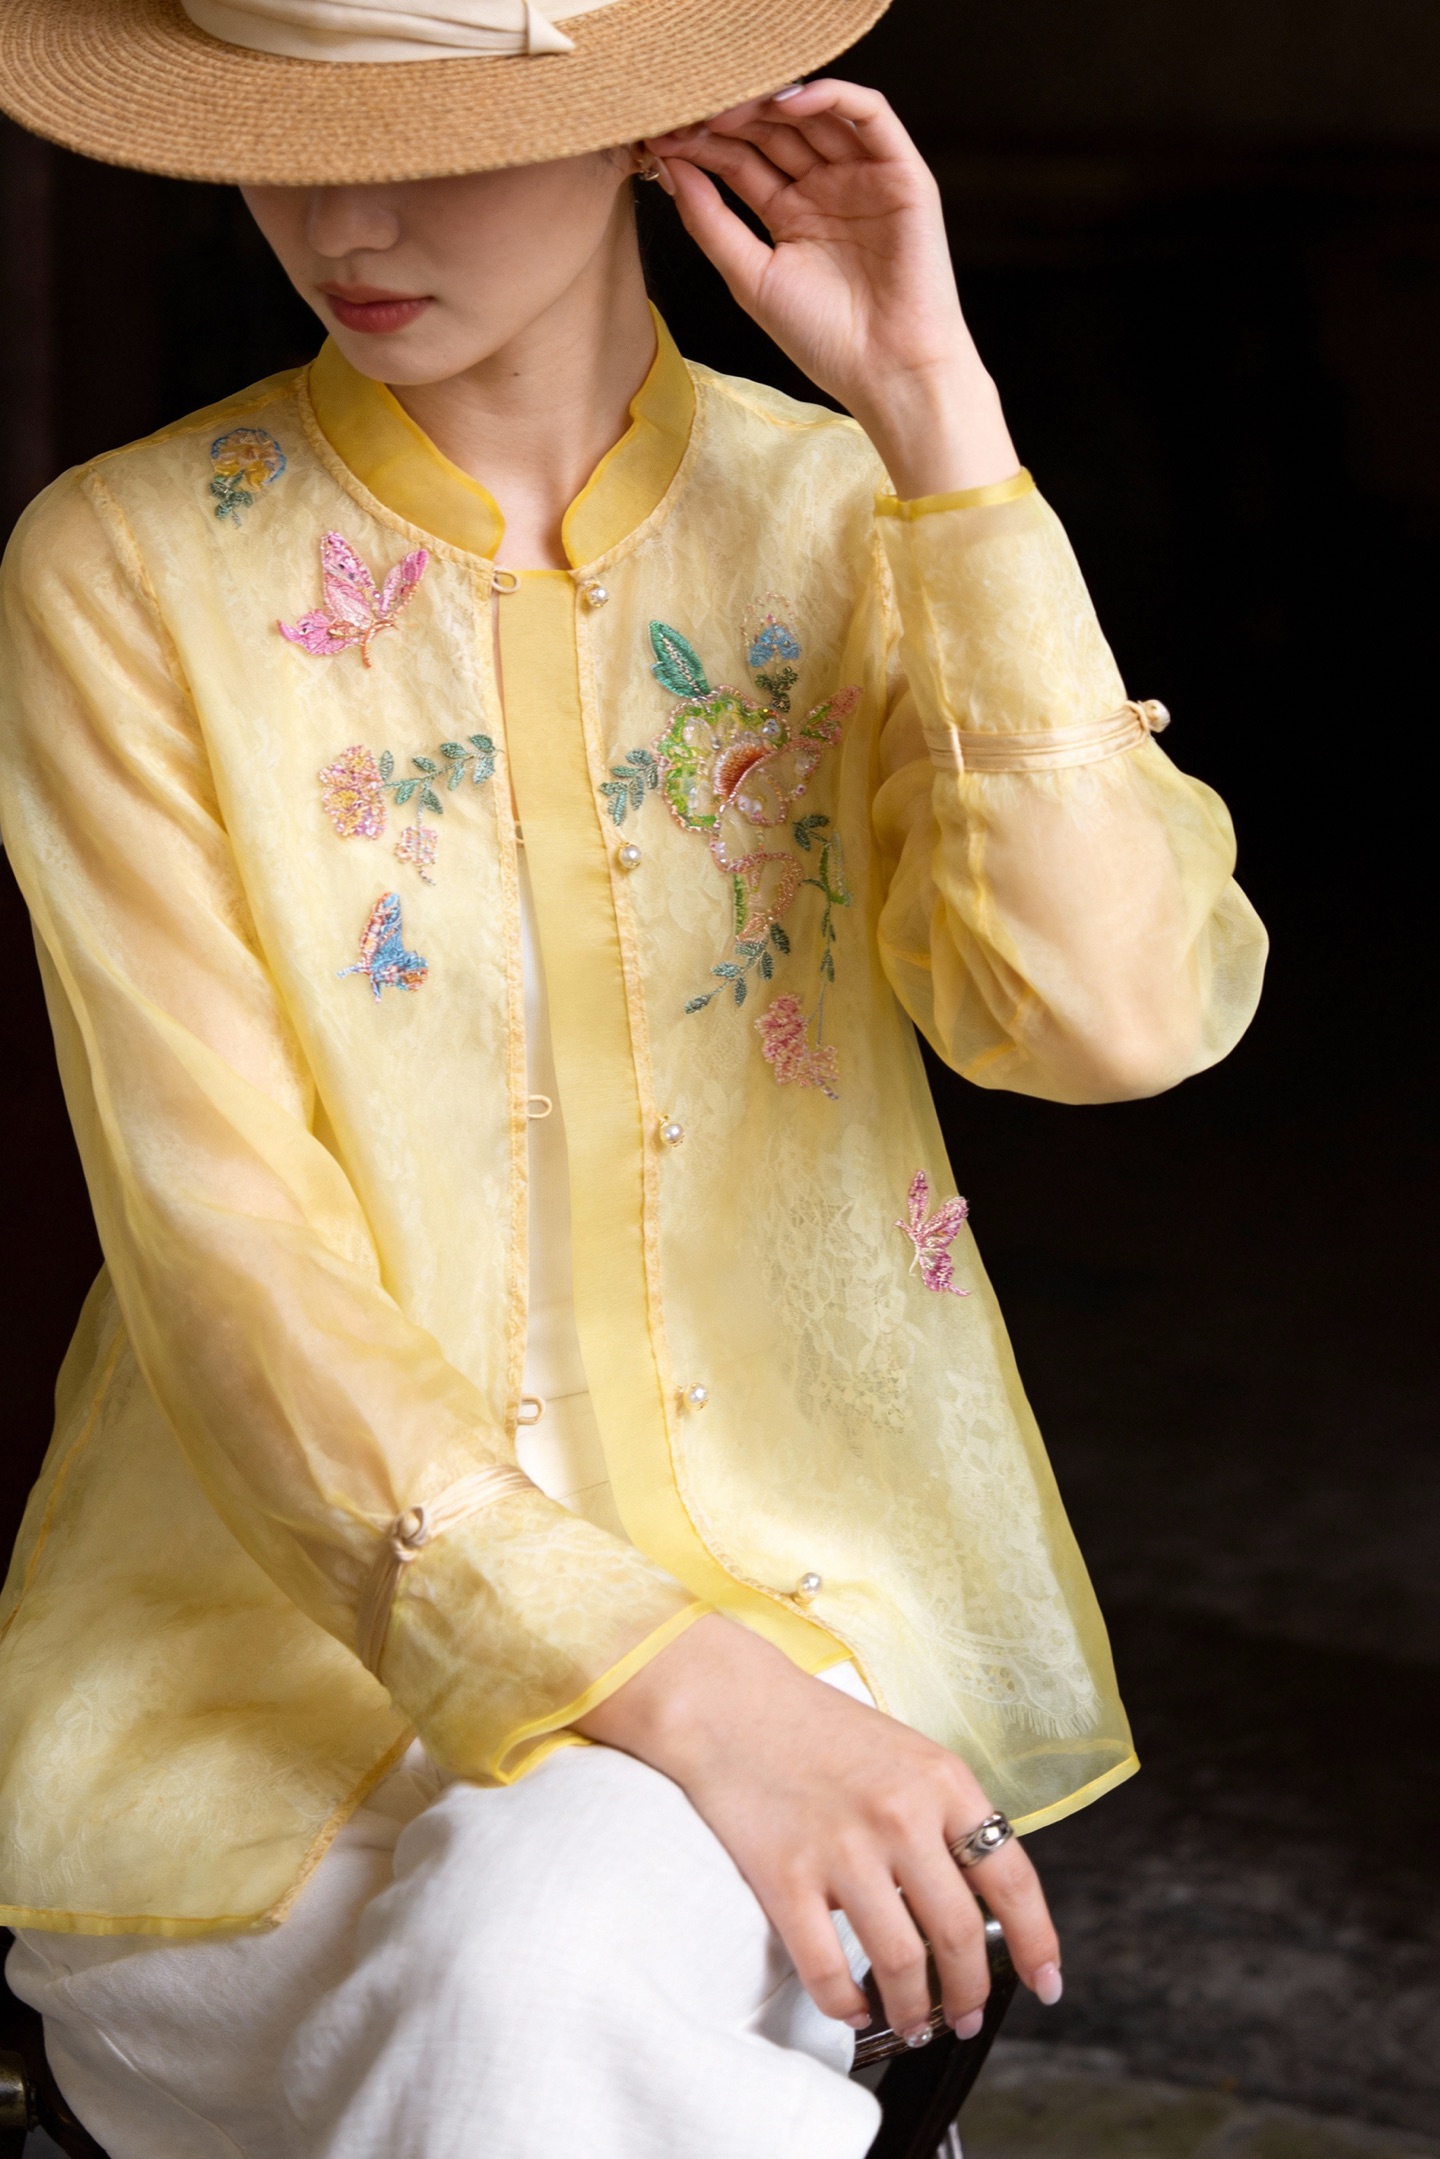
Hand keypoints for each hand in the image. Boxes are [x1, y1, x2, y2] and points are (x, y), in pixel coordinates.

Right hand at [578, 1613, 1061, 2042]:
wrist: (729, 1703)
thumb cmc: (816, 1728)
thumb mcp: (905, 1753)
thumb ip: (943, 1815)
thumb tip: (976, 1899)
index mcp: (942, 1780)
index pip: (1013, 1879)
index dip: (1036, 1943)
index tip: (1045, 1982)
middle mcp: (901, 1816)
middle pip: (959, 1935)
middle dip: (969, 1994)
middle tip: (964, 2016)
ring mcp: (842, 1849)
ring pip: (901, 1963)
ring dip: (914, 2011)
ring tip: (912, 2023)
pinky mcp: (785, 1878)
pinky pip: (827, 1970)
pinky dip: (846, 2005)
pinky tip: (852, 2007)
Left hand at [645, 81, 1019, 499]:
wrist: (887, 370)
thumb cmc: (825, 338)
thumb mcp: (751, 277)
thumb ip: (710, 222)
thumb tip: (670, 168)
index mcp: (791, 214)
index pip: (742, 160)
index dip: (703, 144)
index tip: (662, 138)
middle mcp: (827, 188)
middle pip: (774, 131)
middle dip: (732, 116)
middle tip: (691, 111)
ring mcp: (864, 177)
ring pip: (818, 115)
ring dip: (774, 102)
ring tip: (731, 105)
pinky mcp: (902, 173)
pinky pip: (871, 116)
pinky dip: (833, 98)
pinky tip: (790, 103)